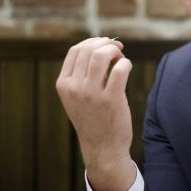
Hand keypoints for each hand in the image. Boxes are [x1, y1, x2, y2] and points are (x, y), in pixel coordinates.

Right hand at [56, 37, 136, 190]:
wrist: (102, 148)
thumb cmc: (94, 119)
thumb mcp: (78, 96)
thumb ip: (83, 74)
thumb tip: (102, 45)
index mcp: (63, 84)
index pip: (75, 50)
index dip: (93, 42)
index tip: (105, 45)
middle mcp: (74, 87)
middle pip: (89, 49)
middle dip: (106, 44)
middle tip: (118, 50)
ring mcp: (91, 93)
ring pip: (102, 55)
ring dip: (115, 51)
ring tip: (121, 58)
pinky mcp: (110, 99)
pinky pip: (120, 68)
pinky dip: (126, 63)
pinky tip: (127, 68)